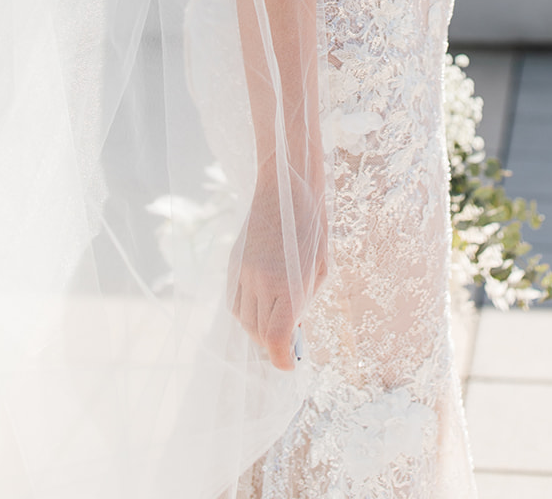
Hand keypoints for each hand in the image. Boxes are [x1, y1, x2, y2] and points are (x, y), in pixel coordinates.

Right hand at [230, 168, 326, 370]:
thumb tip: (293, 328)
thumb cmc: (312, 226)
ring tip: (276, 319)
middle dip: (274, 345)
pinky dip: (247, 311)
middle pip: (259, 335)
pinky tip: (262, 302)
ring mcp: (242, 273)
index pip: (277, 339)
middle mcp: (260, 283)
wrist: (285, 186)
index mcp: (287, 285)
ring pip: (243, 321)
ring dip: (259, 328)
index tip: (289, 365)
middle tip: (289, 342)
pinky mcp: (233, 265)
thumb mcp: (319, 267)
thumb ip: (304, 301)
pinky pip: (235, 302)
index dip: (282, 359)